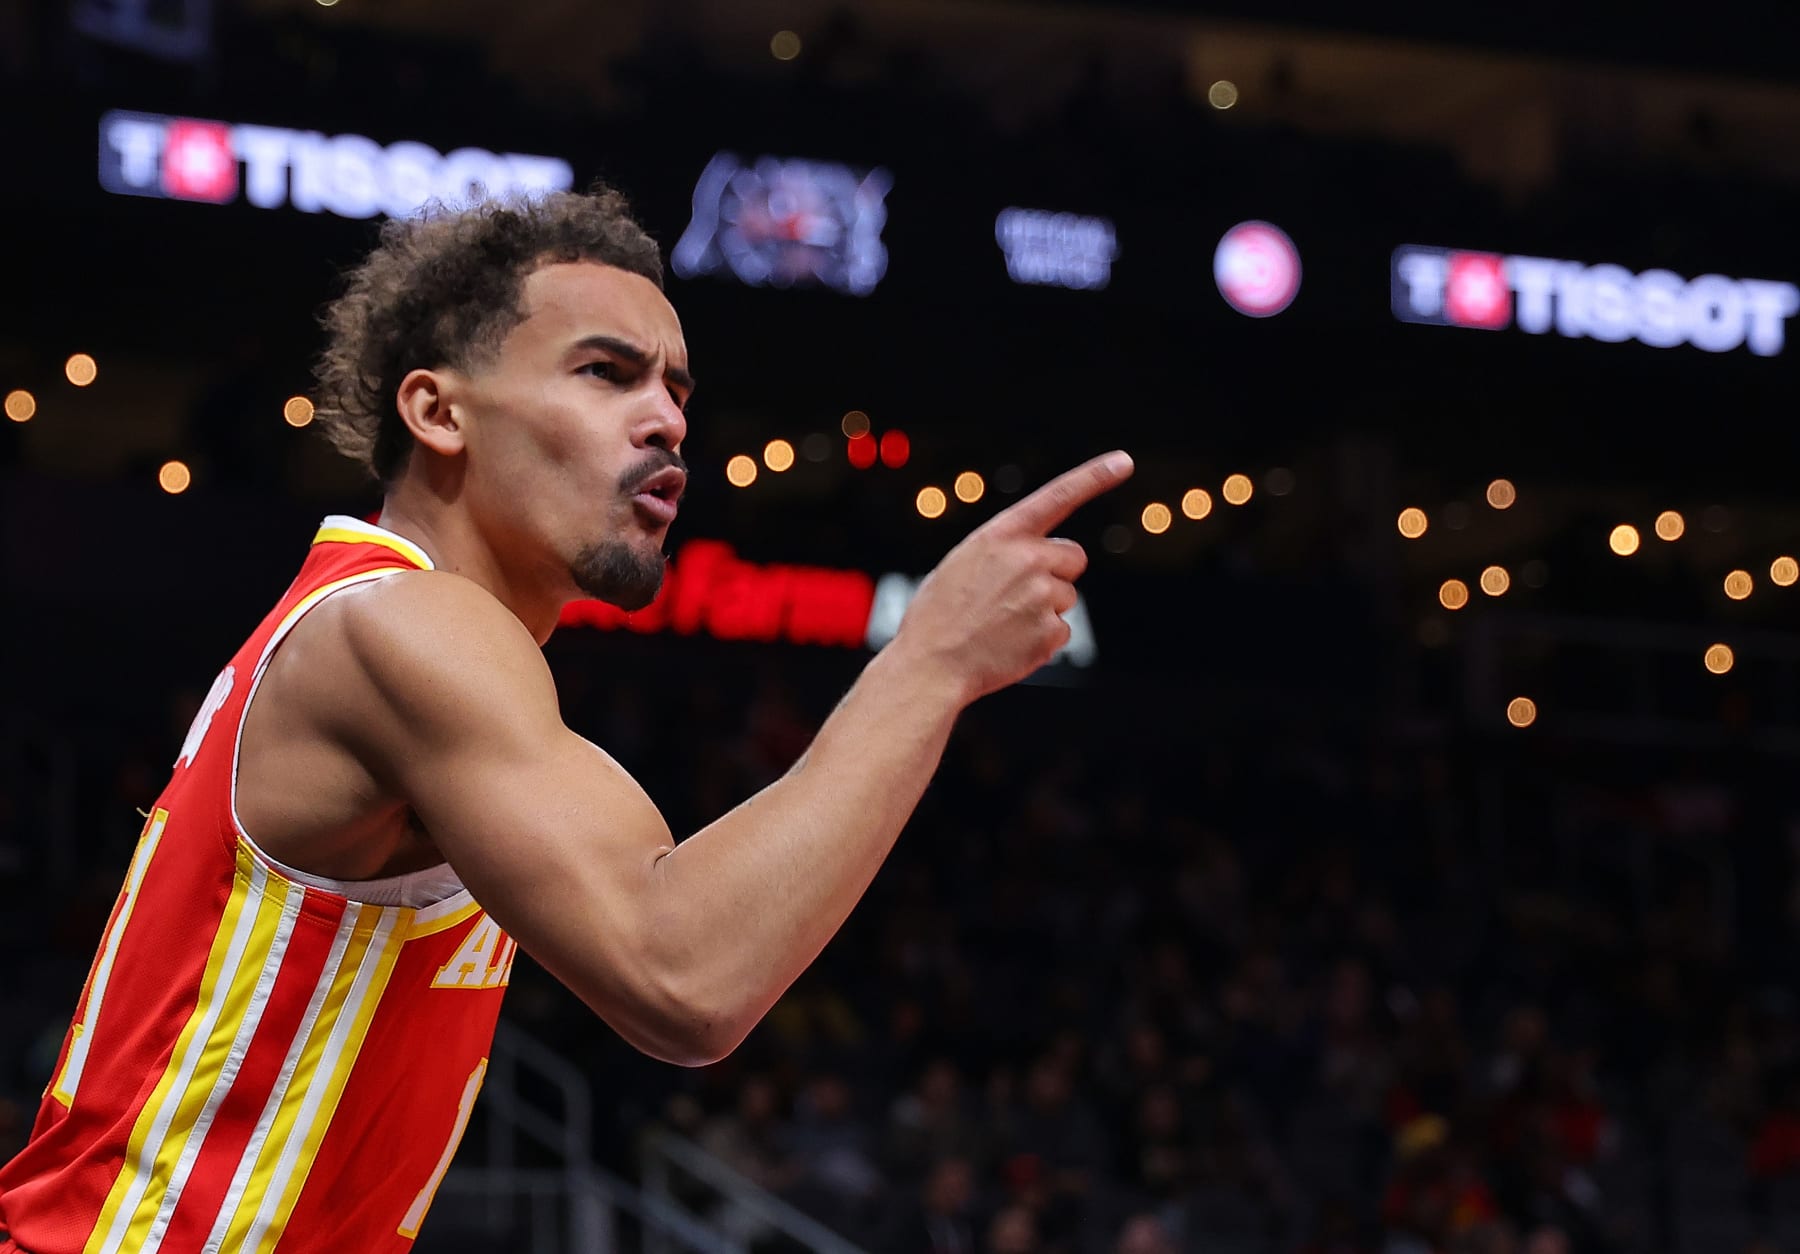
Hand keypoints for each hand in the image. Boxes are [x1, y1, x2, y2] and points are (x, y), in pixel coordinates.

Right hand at [892, 451, 1133, 702]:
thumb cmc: (939, 616)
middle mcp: (1026, 559)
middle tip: (1019, 596)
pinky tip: (1010, 644)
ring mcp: (1041, 595)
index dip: (1094, 476)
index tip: (1123, 462)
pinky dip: (1041, 641)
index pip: (1056, 496)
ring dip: (1044, 611)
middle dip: (1057, 573)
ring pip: (1066, 598)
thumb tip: (1036, 558)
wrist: (930, 665)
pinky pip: (1062, 631)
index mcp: (1000, 536)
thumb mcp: (961, 563)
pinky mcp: (1050, 631)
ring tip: (1003, 624)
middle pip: (1074, 557)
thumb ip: (1003, 552)